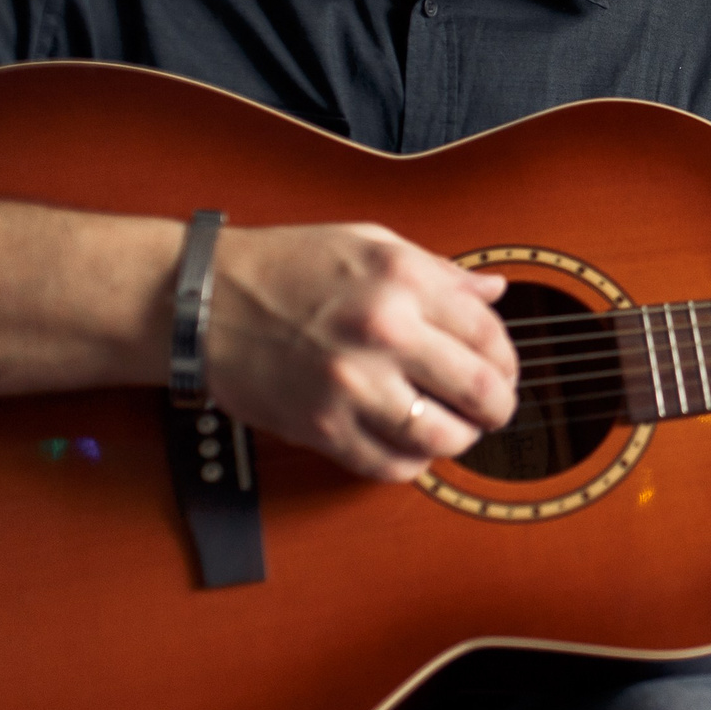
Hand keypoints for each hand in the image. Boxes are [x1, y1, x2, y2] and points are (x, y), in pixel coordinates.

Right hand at [205, 223, 517, 482]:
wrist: (202, 299)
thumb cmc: (286, 265)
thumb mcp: (370, 244)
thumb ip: (439, 272)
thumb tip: (495, 292)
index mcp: (403, 280)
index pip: (490, 334)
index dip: (508, 362)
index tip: (503, 372)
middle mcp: (383, 331)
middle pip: (481, 391)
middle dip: (498, 408)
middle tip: (493, 411)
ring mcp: (351, 383)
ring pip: (442, 437)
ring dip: (459, 440)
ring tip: (453, 429)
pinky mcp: (320, 426)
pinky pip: (389, 465)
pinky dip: (411, 463)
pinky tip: (409, 446)